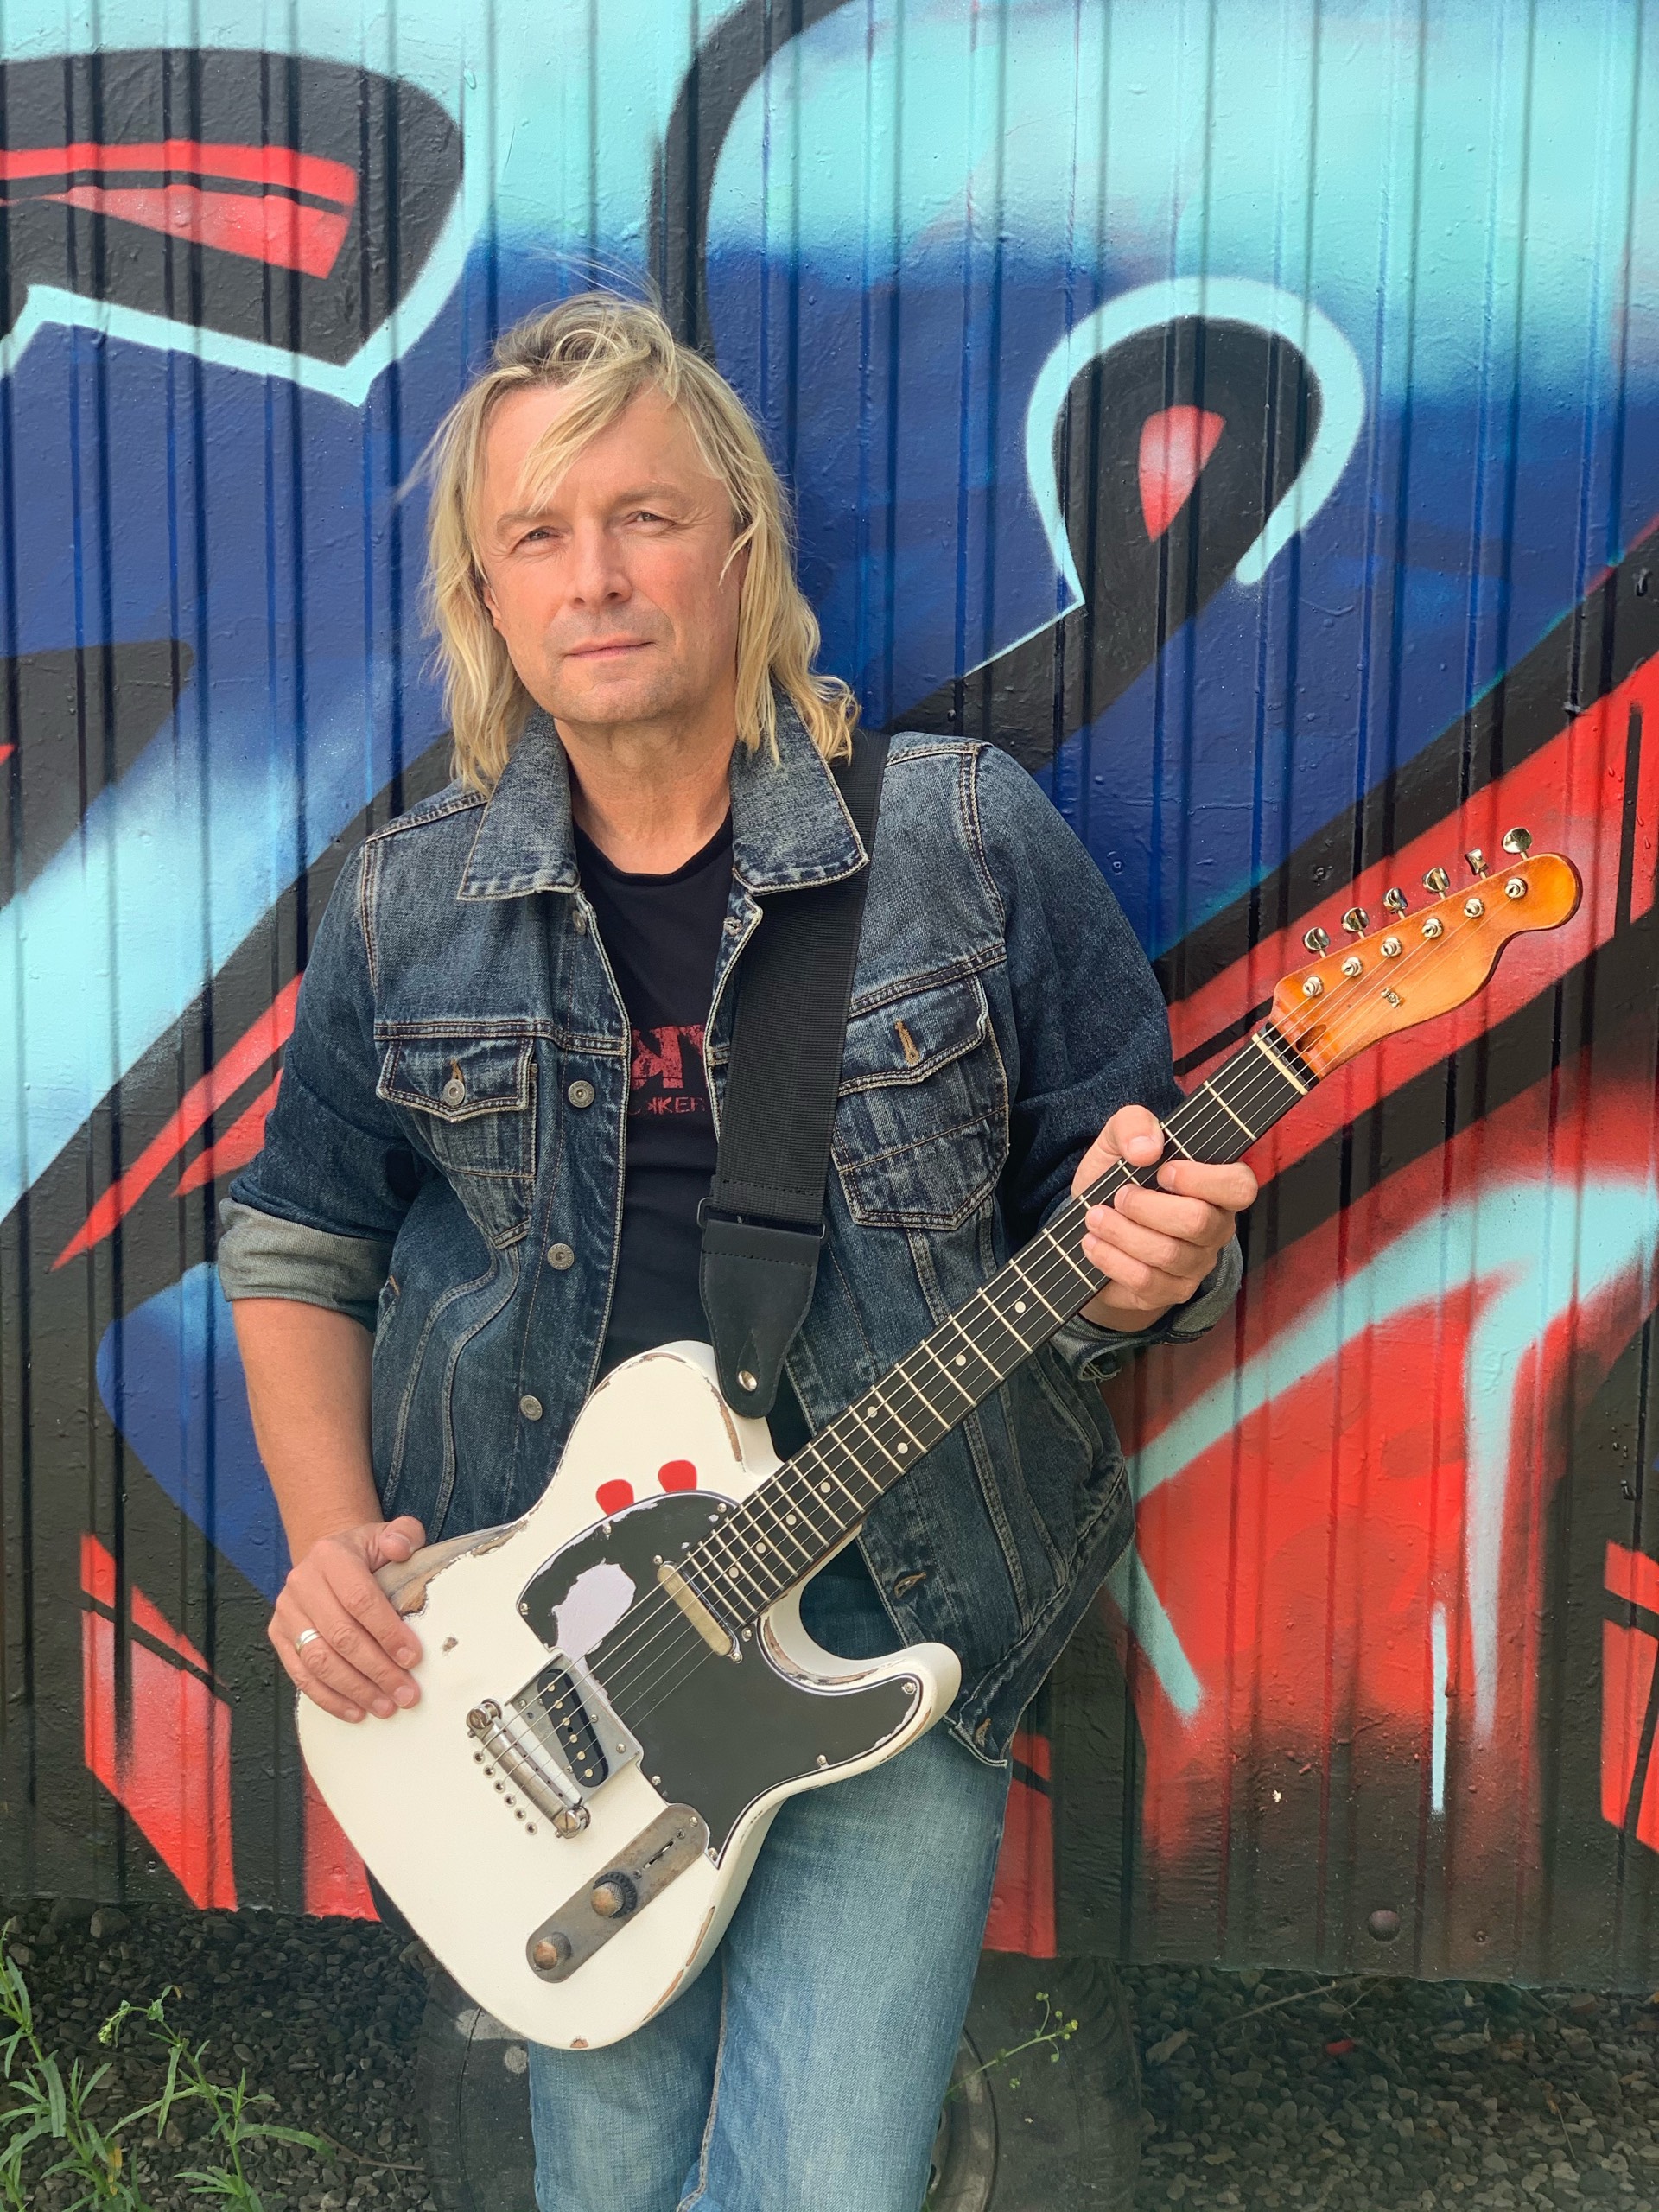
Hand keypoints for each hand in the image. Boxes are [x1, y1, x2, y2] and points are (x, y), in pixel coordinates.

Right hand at [270, 1517, 427, 1722]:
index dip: (387, 1632)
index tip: (413, 1658)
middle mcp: (302, 1583)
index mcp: (331, 1556)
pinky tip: (356, 1711)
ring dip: (355, 1690)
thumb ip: (404, 1534)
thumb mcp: (388, 1534)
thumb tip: (401, 1549)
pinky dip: (329, 1698)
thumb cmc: (365, 1553)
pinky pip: (301, 1675)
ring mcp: (287, 1612)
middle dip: (377, 1670)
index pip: (359, 1599)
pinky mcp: (278, 1636)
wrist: (329, 1558)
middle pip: (340, 1636)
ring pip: (319, 1661)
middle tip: (406, 1693)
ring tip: (386, 1706)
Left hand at [1071, 1104, 1255, 1330]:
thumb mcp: (1117, 1141)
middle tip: (1118, 1196)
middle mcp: (1215, 1227)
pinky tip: (1092, 1243)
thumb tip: (1147, 1148)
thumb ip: (1133, 1124)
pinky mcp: (1170, 1291)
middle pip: (1198, 1221)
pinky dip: (1112, 1259)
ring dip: (1122, 1232)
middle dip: (1147, 1207)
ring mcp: (1196, 1263)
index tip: (1162, 1171)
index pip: (1240, 1186)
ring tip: (1094, 1217)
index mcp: (1216, 1187)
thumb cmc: (1117, 1179)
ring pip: (1169, 1254)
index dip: (1203, 1179)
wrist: (1090, 1230)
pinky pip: (1147, 1281)